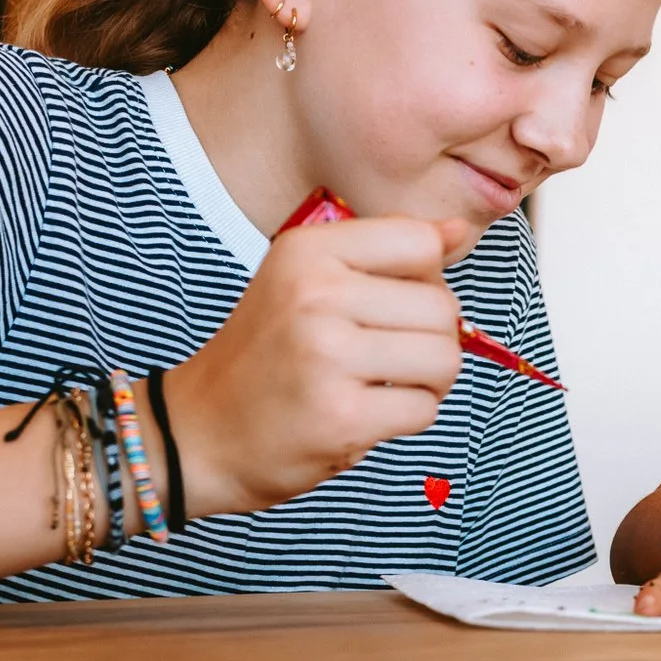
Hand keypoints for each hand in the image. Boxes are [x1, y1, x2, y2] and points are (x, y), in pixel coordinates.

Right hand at [161, 215, 469, 515]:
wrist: (200, 432)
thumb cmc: (267, 356)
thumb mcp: (310, 281)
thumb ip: (389, 252)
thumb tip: (460, 228)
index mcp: (308, 250)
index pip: (420, 242)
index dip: (425, 278)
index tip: (392, 303)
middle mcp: (315, 294)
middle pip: (442, 306)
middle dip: (432, 338)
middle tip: (386, 356)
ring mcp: (327, 355)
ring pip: (444, 358)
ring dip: (428, 380)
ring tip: (383, 384)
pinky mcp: (341, 416)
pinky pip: (425, 408)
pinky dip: (408, 417)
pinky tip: (367, 413)